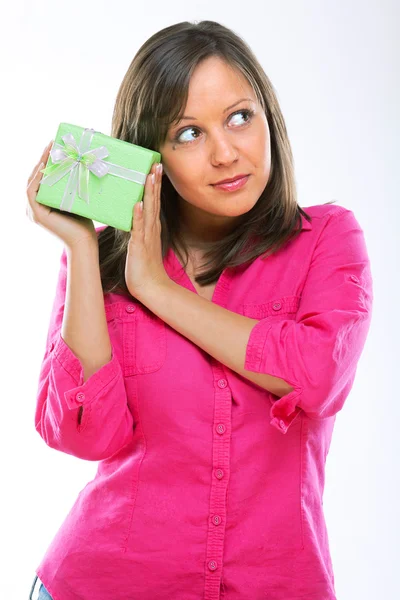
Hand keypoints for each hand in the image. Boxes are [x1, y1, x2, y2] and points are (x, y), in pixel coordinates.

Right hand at [26, 140, 97, 248]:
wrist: (84, 242)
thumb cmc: (85, 223)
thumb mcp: (77, 198)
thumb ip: (73, 185)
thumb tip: (83, 163)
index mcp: (43, 202)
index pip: (42, 176)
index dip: (47, 160)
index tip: (56, 145)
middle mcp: (35, 205)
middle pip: (36, 176)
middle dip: (43, 158)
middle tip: (53, 142)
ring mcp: (32, 210)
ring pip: (32, 181)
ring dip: (40, 164)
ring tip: (50, 149)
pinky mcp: (35, 214)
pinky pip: (32, 191)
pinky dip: (37, 178)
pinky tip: (45, 166)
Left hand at [125, 162, 169, 299]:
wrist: (151, 287)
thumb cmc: (143, 268)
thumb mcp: (139, 243)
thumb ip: (136, 229)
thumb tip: (130, 216)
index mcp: (150, 227)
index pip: (153, 201)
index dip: (154, 184)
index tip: (154, 167)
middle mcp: (151, 228)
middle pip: (153, 201)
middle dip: (154, 182)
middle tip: (156, 163)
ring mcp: (146, 236)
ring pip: (148, 210)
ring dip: (149, 193)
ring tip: (149, 176)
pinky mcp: (140, 246)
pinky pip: (139, 229)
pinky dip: (138, 216)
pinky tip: (137, 204)